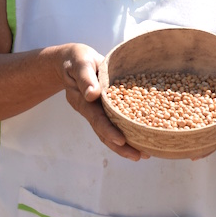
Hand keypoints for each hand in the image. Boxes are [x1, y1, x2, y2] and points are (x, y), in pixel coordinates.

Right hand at [58, 42, 147, 161]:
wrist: (72, 60)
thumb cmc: (77, 59)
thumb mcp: (80, 63)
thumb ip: (85, 78)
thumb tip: (92, 94)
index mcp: (83, 100)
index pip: (97, 118)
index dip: (108, 130)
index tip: (121, 140)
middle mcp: (89, 109)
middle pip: (104, 132)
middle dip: (120, 146)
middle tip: (138, 156)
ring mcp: (96, 111)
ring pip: (109, 132)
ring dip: (124, 145)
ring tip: (143, 155)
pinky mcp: (104, 108)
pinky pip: (114, 123)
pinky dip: (125, 132)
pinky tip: (140, 139)